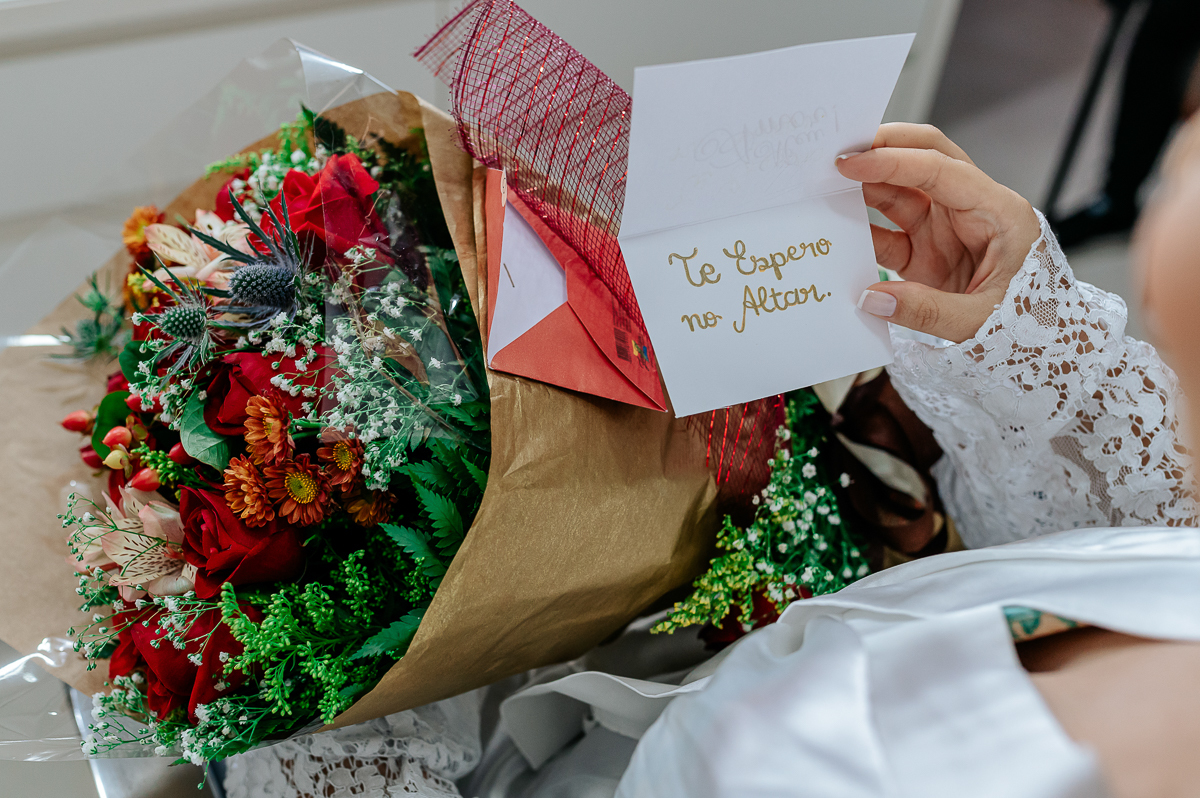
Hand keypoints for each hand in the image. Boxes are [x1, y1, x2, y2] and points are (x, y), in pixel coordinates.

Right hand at [835, 124, 1040, 342]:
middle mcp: (972, 210)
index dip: (894, 162)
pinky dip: (860, 231)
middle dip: (882, 148)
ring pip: (901, 191)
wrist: (1045, 348)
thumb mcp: (983, 321)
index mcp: (998, 212)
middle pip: (925, 158)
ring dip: (864, 186)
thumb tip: (870, 298)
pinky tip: (834, 230)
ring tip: (823, 185)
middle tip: (838, 149)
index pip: (941, 170)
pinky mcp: (928, 252)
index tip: (852, 163)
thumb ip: (926, 310)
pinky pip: (888, 233)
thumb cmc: (1032, 325)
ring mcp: (948, 229)